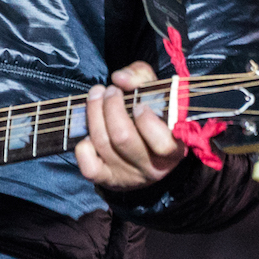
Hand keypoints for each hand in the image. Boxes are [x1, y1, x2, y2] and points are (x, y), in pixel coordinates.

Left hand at [74, 61, 186, 190]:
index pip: (163, 144)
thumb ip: (141, 77)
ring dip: (94, 114)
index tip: (138, 103)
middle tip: (110, 90)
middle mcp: (153, 168)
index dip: (147, 121)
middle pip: (122, 138)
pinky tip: (89, 131)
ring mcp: (129, 176)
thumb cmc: (153, 112)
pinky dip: (84, 146)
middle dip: (111, 107)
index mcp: (173, 150)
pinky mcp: (108, 180)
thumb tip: (119, 78)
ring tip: (96, 95)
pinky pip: (89, 167)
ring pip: (103, 145)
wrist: (146, 146)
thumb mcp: (155, 89)